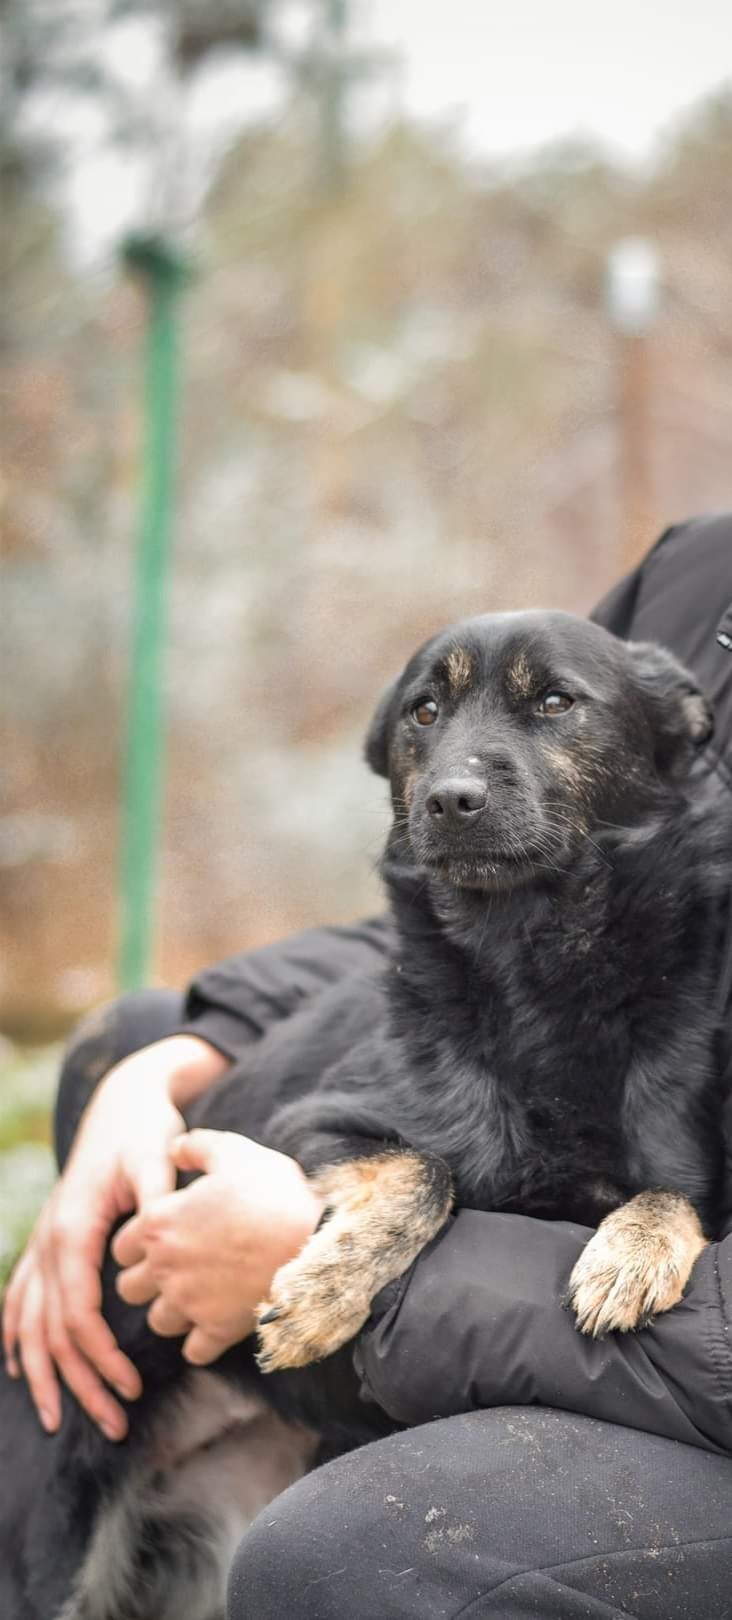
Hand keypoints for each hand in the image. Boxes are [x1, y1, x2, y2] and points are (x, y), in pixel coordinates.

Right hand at [2, 1035, 227, 1438]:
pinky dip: (17, 1337)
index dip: (100, 1356)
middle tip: (114, 1425)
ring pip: (29, 1323)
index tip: (131, 1388)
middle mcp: (50, 1241)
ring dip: (45, 1374)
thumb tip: (165, 1231)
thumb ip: (157, 1195)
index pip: (77, 1311)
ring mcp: (43, 1243)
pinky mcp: (48, 1243)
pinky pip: (19, 1299)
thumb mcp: (155, 1156)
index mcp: (74, 1229)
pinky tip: (22, 1368)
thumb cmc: (143, 1132)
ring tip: (58, 1420)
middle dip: (79, 1383)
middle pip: (53, 1330)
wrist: (121, 1103)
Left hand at [113, 1129, 323, 1365]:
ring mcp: (190, 1302)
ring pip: (157, 1322)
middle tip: (175, 1269)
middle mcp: (165, 1266)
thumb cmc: (272, 1191)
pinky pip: (194, 1352)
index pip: (121, 1246)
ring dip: (171, 1312)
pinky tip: (216, 1324)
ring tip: (195, 1297)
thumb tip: (174, 1147)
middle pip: (129, 1288)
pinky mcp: (217, 1329)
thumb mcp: (234, 1152)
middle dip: (146, 1281)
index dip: (139, 1242)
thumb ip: (195, 1146)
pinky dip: (201, 1343)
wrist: (314, 1239)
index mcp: (159, 1222)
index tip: (164, 1237)